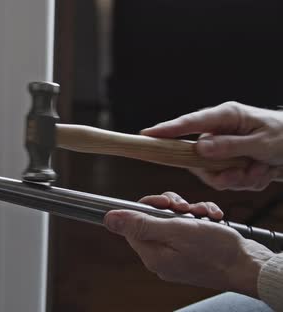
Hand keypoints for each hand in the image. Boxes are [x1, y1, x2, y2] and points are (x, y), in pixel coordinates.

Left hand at [103, 193, 274, 296]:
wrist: (250, 266)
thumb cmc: (216, 251)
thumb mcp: (176, 230)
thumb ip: (141, 224)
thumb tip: (109, 219)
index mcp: (152, 255)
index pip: (133, 224)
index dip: (147, 207)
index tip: (166, 203)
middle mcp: (162, 256)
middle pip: (153, 219)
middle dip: (172, 207)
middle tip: (185, 208)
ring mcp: (177, 254)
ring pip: (173, 220)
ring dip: (189, 210)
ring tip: (203, 214)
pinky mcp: (193, 251)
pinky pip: (188, 227)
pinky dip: (200, 218)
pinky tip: (212, 218)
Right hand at [141, 102, 282, 190]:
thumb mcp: (262, 143)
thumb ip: (229, 147)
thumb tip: (199, 148)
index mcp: (226, 117)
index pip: (190, 123)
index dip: (167, 130)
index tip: (147, 135)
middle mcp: (221, 131)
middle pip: (199, 158)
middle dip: (223, 173)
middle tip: (245, 173)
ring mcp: (224, 147)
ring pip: (215, 173)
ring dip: (240, 178)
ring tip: (261, 170)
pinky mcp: (230, 160)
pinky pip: (228, 179)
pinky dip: (248, 181)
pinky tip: (263, 171)